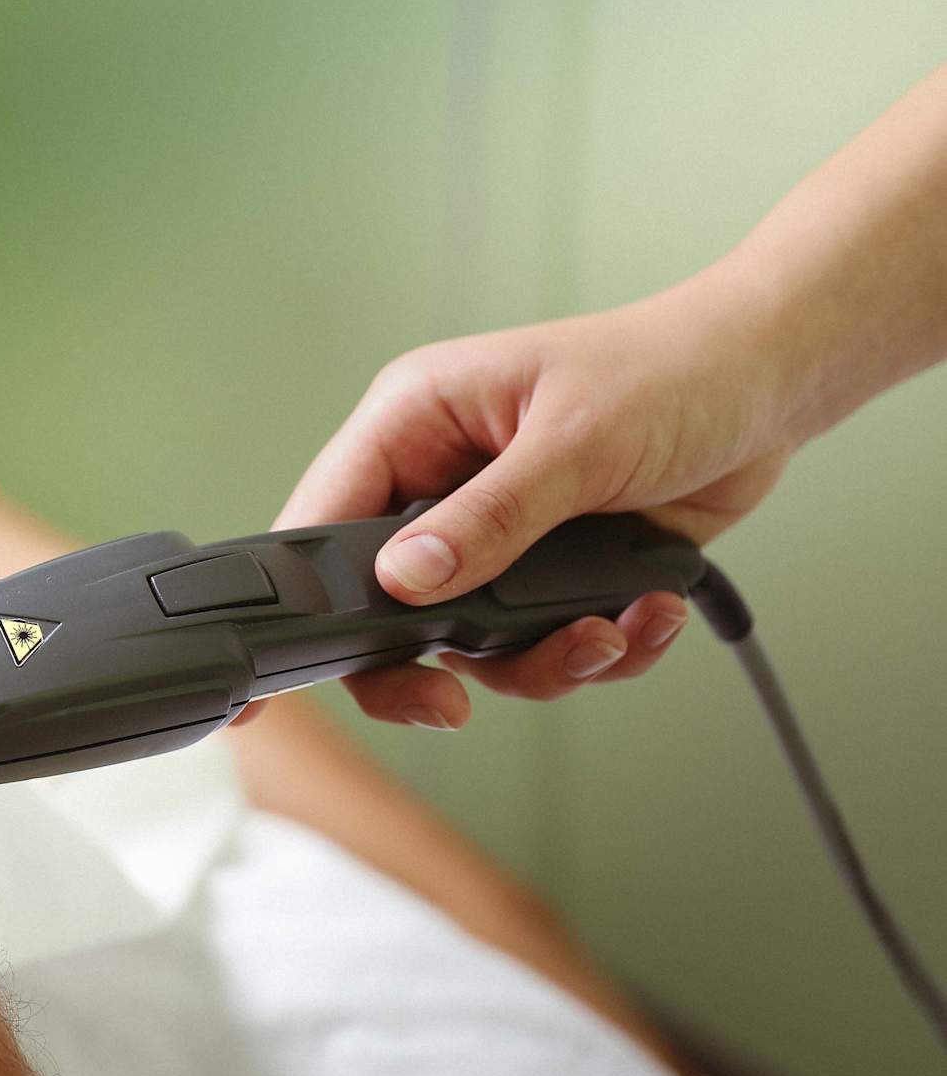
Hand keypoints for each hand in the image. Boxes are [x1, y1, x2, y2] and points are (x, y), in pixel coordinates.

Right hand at [255, 278, 793, 728]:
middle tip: (450, 705)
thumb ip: (489, 518)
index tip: (303, 672)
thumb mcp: (575, 441)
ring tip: (605, 634)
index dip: (304, 597)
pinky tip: (645, 614)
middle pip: (385, 606)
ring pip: (468, 644)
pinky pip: (541, 646)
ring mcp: (495, 534)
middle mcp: (440, 484)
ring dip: (541, 659)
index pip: (324, 520)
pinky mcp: (551, 572)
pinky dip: (597, 650)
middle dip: (429, 664)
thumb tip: (407, 580)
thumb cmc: (671, 370)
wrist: (771, 383)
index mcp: (414, 424)